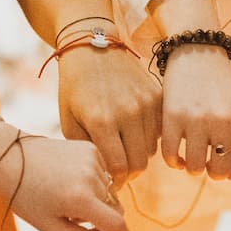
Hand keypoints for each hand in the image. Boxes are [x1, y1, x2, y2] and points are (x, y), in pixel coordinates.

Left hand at [0, 132, 132, 230]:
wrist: (11, 158)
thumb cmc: (27, 197)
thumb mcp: (50, 228)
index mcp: (80, 199)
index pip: (117, 224)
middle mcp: (92, 177)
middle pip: (116, 209)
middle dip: (104, 221)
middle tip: (76, 220)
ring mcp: (93, 160)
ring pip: (110, 193)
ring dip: (98, 201)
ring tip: (68, 198)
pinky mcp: (91, 149)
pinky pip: (104, 175)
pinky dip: (94, 184)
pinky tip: (71, 182)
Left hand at [57, 45, 161, 188]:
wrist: (93, 47)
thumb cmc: (75, 86)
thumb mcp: (69, 120)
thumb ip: (86, 150)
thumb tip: (105, 175)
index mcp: (102, 121)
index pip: (119, 167)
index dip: (115, 180)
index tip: (110, 183)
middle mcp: (128, 113)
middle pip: (139, 163)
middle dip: (129, 173)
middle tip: (120, 173)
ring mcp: (146, 103)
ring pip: (152, 149)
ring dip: (139, 155)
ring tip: (125, 150)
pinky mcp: (157, 95)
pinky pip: (160, 130)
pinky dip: (149, 137)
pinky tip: (135, 133)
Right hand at [161, 46, 230, 183]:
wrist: (198, 54)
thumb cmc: (223, 92)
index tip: (226, 165)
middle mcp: (224, 122)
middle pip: (218, 172)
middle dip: (212, 172)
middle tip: (208, 162)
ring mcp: (197, 120)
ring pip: (194, 167)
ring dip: (192, 168)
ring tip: (192, 158)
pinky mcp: (172, 117)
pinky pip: (170, 155)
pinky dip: (173, 161)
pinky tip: (176, 155)